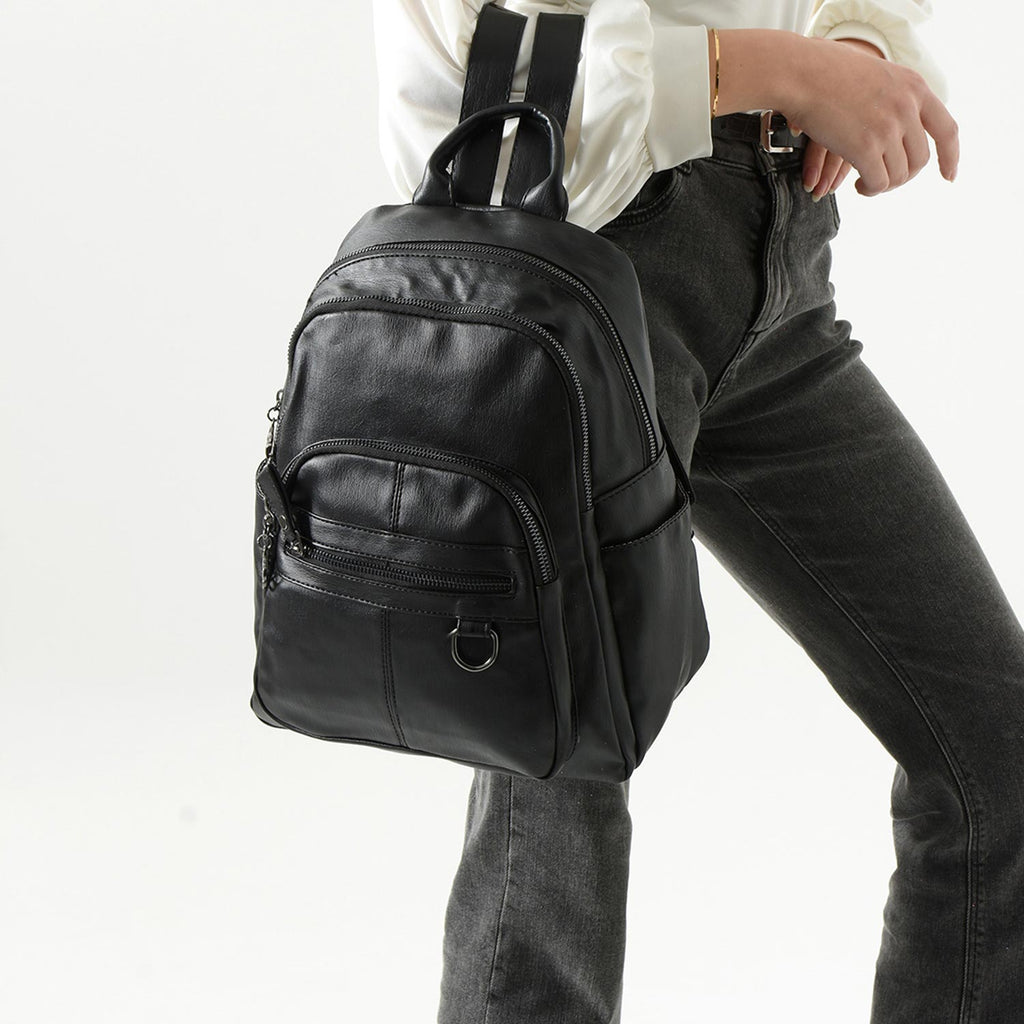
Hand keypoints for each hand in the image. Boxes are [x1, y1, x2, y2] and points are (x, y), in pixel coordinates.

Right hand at [779, 34, 958, 196]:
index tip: (949, 176)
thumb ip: (894, 98)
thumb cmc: (828, 74)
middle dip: (903, 176)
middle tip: (883, 180)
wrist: (803, 74)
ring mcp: (888, 128)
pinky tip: (859, 186)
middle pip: (919, 160)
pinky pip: (878, 182)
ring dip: (883, 185)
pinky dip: (871, 189)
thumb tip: (899, 130)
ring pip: (898, 175)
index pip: (946, 130)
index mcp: (914, 88)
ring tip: (866, 183)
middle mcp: (907, 107)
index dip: (950, 157)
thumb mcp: (877, 77)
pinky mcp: (866, 148)